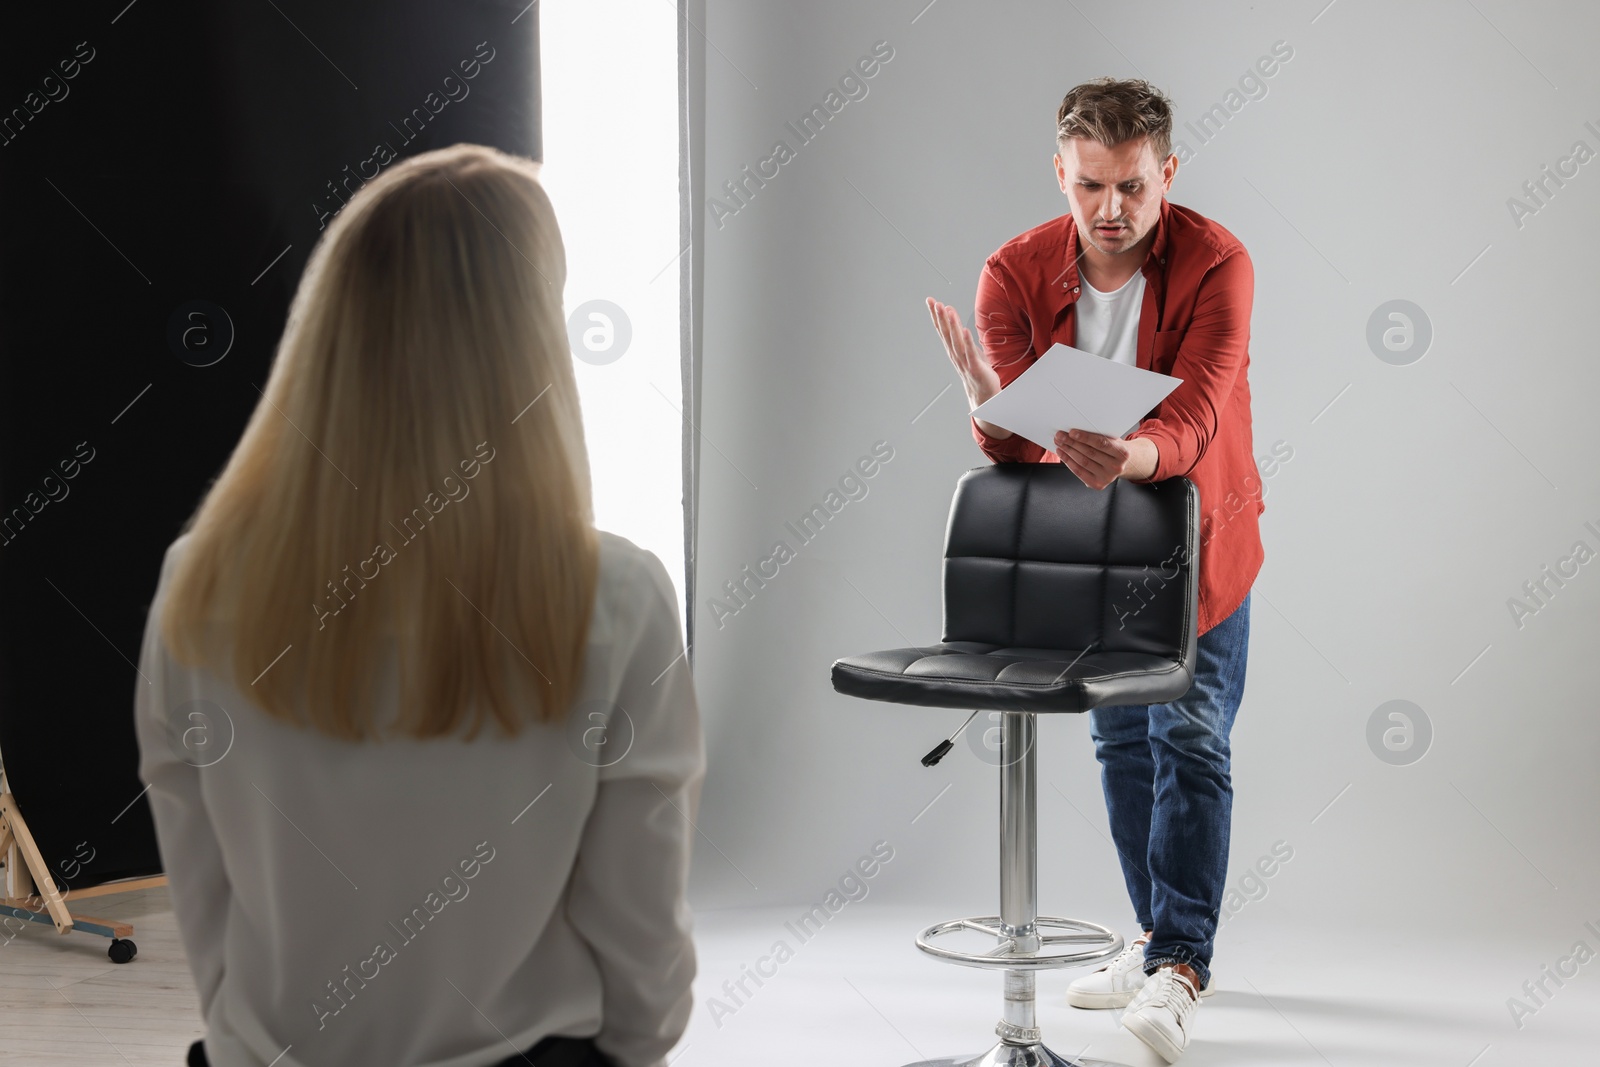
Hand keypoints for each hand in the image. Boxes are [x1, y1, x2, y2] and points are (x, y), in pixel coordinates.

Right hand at [927, 297, 1008, 437]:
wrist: (984, 396)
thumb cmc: (977, 372)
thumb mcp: (969, 349)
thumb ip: (960, 333)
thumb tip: (953, 315)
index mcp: (954, 350)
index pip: (943, 329)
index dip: (936, 315)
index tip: (930, 301)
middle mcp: (956, 355)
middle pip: (946, 333)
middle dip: (939, 317)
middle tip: (933, 302)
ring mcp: (964, 362)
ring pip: (955, 341)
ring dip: (951, 325)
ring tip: (947, 310)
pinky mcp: (975, 368)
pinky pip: (970, 354)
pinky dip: (965, 342)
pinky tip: (963, 330)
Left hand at [1053, 428, 1157, 489]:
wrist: (1123, 464)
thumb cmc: (1114, 448)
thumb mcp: (1112, 439)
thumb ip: (1099, 435)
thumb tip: (1076, 431)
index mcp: (1123, 453)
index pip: (1101, 443)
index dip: (1085, 437)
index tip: (1071, 432)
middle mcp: (1116, 467)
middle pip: (1089, 453)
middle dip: (1072, 443)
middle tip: (1060, 435)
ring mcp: (1107, 478)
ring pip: (1083, 462)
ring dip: (1068, 451)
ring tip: (1059, 443)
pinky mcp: (1098, 485)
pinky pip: (1079, 472)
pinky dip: (1068, 462)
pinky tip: (1062, 453)